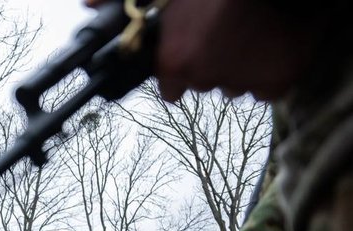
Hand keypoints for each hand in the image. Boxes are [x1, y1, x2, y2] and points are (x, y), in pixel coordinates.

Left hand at [84, 0, 319, 101]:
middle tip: (222, 35)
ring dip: (240, 68)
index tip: (191, 51)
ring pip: (235, 86)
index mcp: (174, 62)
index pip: (170, 89)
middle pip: (203, 85)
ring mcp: (242, 83)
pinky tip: (270, 43)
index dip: (180, 69)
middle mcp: (203, 79)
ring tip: (248, 34)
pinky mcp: (277, 82)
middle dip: (210, 65)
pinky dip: (270, 71)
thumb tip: (86, 4)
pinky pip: (267, 89)